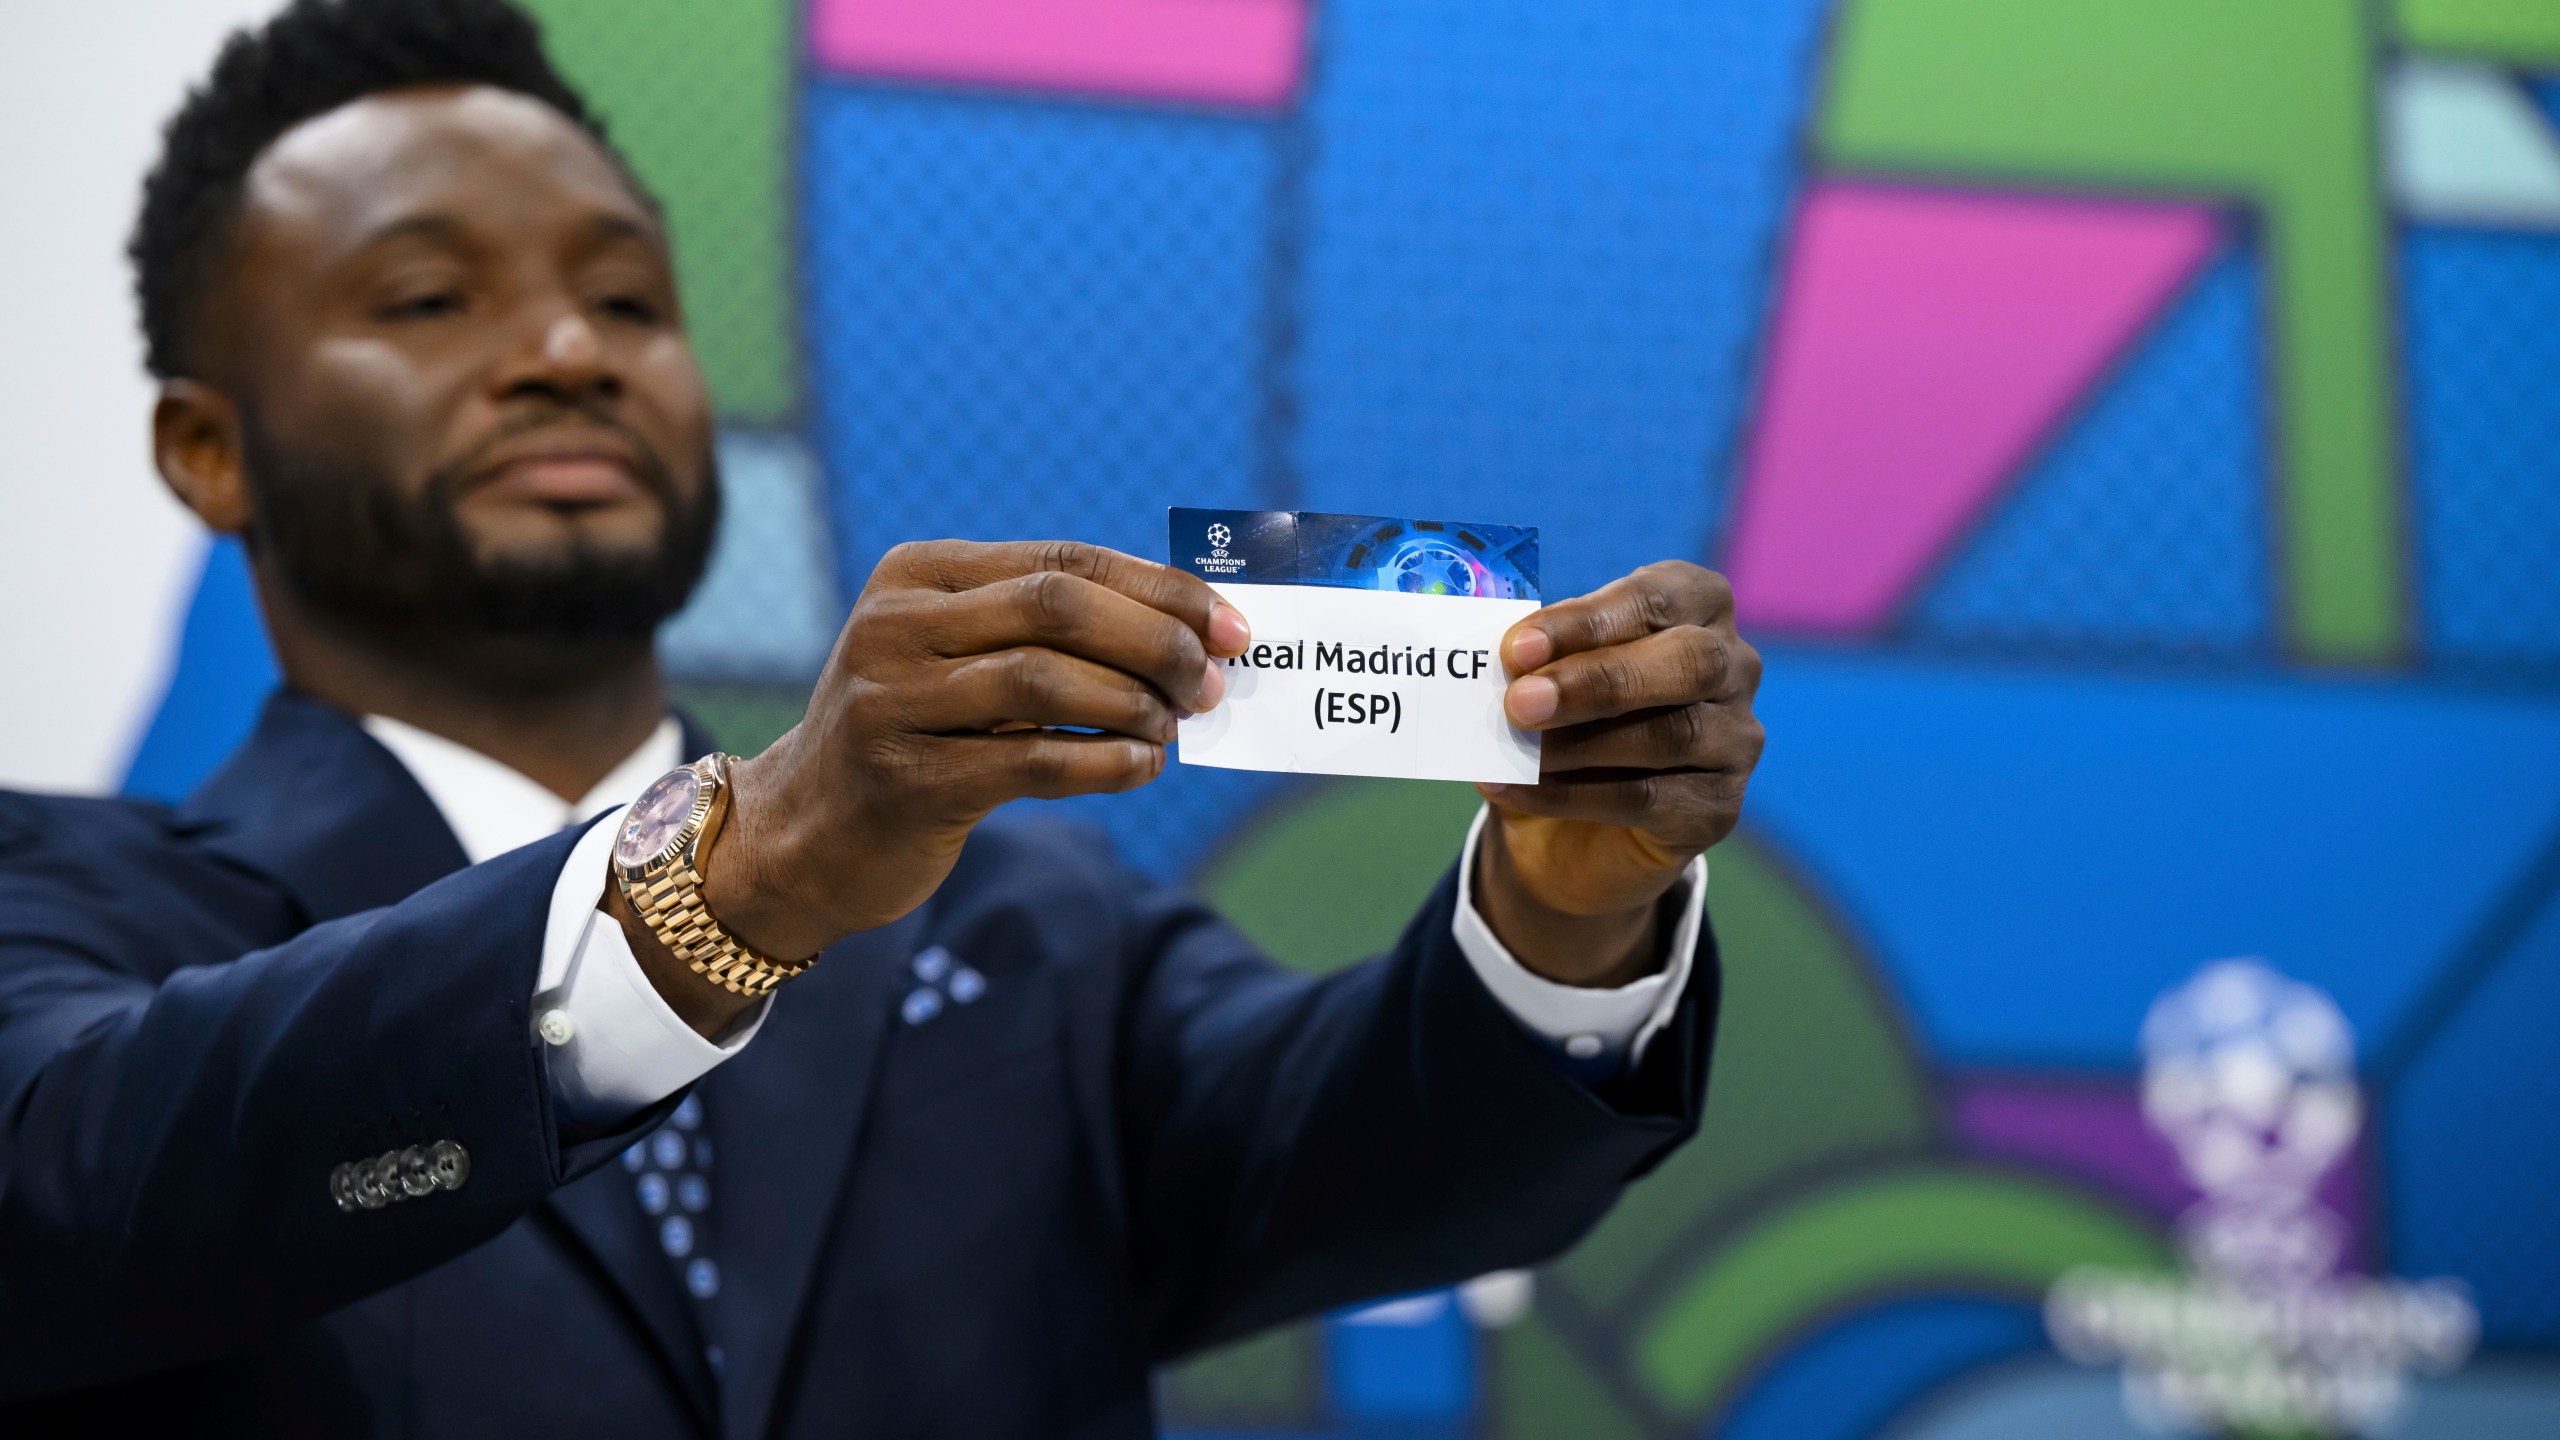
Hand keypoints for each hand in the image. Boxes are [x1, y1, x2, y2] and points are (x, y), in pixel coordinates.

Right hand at [702, 540, 1249, 959]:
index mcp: (917, 574)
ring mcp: (892, 701)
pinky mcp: (906, 780)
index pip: (1063, 562)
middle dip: (1155, 641)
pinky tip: (1140, 767)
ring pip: (1045, 680)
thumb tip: (1190, 630)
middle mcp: (895, 625)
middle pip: (1057, 607)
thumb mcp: (959, 660)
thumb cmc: (914, 736)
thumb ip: (1049, 632)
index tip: (1231, 625)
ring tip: (1173, 728)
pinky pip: (1032, 761)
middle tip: (1209, 682)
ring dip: (1133, 703)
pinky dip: (1105, 762)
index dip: (1160, 590)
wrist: (801, 834)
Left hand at [1472, 561, 1762, 986]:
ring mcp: (1737, 739)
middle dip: (1598, 680)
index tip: (1515, 647)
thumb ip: (1536, 660)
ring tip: (1510, 751)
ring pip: (1670, 735)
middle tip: (1520, 702)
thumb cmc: (1565, 721)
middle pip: (1687, 663)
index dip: (1585, 621)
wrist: (1572, 826)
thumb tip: (1499, 659)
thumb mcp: (1545, 675)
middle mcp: (1734, 666)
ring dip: (1577, 744)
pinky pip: (1647, 799)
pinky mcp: (1719, 807)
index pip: (1654, 600)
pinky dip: (1569, 796)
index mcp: (1697, 607)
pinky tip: (1512, 790)